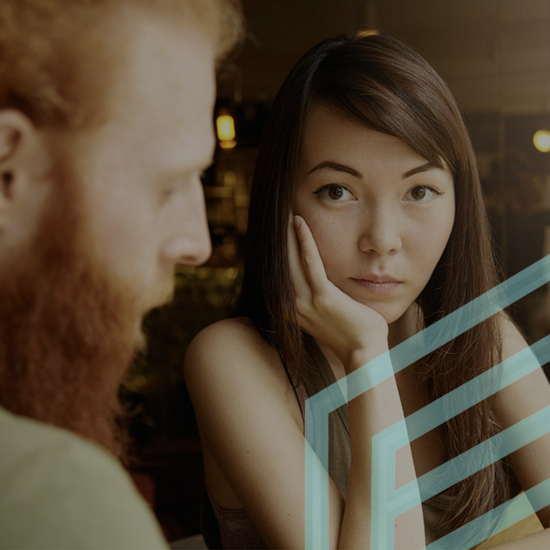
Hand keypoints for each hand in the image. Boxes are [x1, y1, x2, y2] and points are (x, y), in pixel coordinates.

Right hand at [288, 214, 388, 369]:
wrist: (365, 353)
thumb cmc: (352, 335)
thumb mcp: (327, 315)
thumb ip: (318, 296)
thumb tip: (319, 280)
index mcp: (293, 310)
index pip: (281, 273)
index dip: (278, 250)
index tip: (278, 231)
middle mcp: (293, 305)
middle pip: (280, 263)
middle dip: (279, 238)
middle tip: (278, 215)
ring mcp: (305, 302)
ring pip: (291, 259)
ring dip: (287, 234)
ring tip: (286, 213)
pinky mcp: (323, 297)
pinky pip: (310, 262)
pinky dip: (304, 240)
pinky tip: (299, 222)